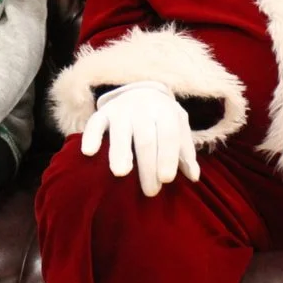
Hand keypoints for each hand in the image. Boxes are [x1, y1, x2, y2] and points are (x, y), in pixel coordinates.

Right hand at [82, 81, 199, 196]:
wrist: (141, 91)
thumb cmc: (162, 119)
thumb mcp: (178, 128)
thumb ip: (185, 152)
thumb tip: (194, 176)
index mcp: (165, 111)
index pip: (168, 134)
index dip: (167, 156)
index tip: (166, 179)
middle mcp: (143, 108)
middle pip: (145, 138)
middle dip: (148, 166)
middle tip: (150, 191)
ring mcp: (121, 109)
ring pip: (120, 132)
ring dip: (120, 152)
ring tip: (121, 173)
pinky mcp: (103, 112)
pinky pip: (95, 123)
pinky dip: (91, 136)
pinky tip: (89, 152)